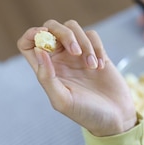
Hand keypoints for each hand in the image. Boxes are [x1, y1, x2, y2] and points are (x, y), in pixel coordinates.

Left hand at [17, 20, 136, 136]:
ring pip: (72, 27)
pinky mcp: (96, 51)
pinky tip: (100, 68)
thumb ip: (46, 77)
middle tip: (75, 52)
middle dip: (64, 34)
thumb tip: (38, 50)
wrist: (115, 117)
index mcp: (46, 69)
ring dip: (84, 43)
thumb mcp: (62, 100)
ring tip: (91, 67)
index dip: (32, 34)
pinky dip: (97, 47)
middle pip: (51, 27)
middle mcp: (59, 59)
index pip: (28, 43)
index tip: (44, 36)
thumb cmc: (86, 113)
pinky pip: (92, 35)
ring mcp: (77, 54)